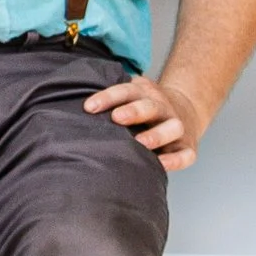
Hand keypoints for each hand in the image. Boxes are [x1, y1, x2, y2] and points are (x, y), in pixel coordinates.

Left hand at [83, 65, 226, 171]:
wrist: (185, 111)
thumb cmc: (143, 110)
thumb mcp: (130, 97)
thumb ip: (109, 101)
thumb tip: (67, 107)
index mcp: (145, 92)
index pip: (126, 90)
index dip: (108, 97)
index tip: (89, 107)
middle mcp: (163, 107)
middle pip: (150, 105)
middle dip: (134, 110)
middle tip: (116, 118)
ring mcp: (177, 126)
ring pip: (172, 127)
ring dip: (156, 134)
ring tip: (140, 143)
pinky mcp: (188, 146)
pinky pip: (185, 154)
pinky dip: (176, 159)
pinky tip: (161, 165)